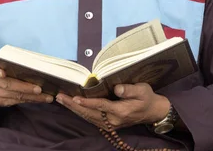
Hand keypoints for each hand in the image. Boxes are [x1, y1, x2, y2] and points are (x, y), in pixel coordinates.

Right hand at [0, 56, 53, 106]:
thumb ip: (9, 59)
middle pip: (8, 85)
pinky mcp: (0, 102)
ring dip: (32, 97)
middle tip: (39, 89)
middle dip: (25, 87)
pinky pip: (16, 102)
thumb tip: (31, 61)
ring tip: (46, 96)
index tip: (2, 74)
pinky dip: (30, 100)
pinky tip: (40, 99)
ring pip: (15, 96)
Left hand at [55, 83, 169, 130]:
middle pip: (89, 113)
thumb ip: (130, 90)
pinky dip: (80, 112)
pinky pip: (91, 119)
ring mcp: (110, 124)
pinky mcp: (108, 124)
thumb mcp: (143, 90)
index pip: (100, 106)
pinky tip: (73, 106)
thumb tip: (117, 88)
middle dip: (73, 105)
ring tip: (61, 100)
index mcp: (121, 111)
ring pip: (88, 117)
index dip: (87, 102)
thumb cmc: (147, 98)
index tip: (74, 97)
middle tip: (59, 97)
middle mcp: (113, 120)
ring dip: (74, 109)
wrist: (152, 112)